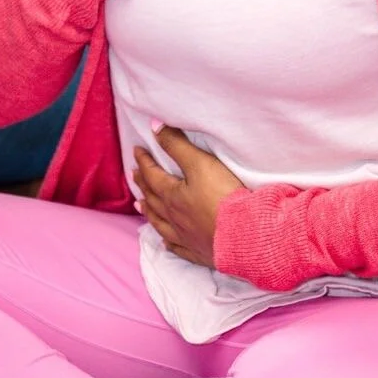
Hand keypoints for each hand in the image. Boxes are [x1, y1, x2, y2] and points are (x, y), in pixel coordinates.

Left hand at [134, 124, 243, 267]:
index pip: (152, 175)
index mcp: (172, 195)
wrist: (243, 235)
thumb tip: (153, 127)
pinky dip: (169, 243)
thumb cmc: (222, 197)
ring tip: (140, 205)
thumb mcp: (200, 163)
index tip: (137, 150)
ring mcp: (185, 236)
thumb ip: (177, 145)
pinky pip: (177, 247)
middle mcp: (174, 216)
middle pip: (153, 198)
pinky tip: (165, 243)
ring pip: (160, 222)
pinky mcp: (198, 251)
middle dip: (142, 183)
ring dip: (149, 211)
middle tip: (133, 175)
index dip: (144, 161)